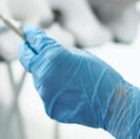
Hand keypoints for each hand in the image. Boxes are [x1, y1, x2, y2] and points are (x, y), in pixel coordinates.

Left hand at [19, 25, 139, 138]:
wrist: (113, 104)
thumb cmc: (102, 76)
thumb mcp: (81, 56)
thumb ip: (60, 54)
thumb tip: (47, 54)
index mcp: (54, 56)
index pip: (34, 41)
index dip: (30, 34)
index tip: (27, 31)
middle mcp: (44, 74)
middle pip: (27, 59)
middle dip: (27, 51)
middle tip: (29, 47)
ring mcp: (45, 93)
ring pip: (38, 78)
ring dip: (46, 74)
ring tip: (67, 77)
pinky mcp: (49, 107)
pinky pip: (47, 94)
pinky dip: (55, 91)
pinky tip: (71, 92)